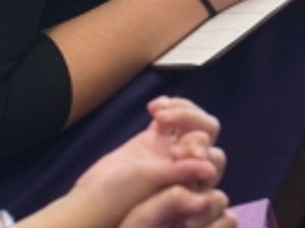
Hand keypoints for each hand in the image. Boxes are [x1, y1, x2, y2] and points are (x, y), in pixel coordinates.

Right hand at [61, 97, 226, 226]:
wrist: (94, 198)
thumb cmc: (122, 196)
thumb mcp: (152, 181)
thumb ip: (181, 173)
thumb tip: (211, 169)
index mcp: (191, 179)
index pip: (211, 153)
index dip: (198, 142)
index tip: (175, 146)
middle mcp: (185, 164)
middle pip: (203, 131)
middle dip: (189, 117)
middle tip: (162, 117)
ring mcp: (169, 150)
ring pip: (187, 121)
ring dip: (178, 109)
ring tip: (156, 110)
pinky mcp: (152, 140)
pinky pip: (167, 119)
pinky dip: (165, 107)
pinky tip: (152, 106)